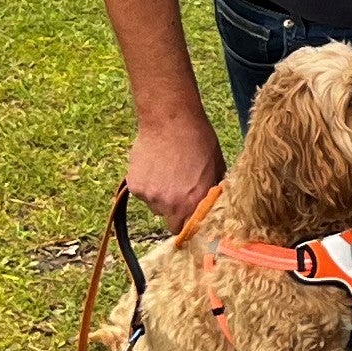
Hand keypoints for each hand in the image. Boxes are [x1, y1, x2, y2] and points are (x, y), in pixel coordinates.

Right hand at [125, 104, 221, 225]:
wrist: (169, 119)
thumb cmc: (198, 139)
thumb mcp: (217, 167)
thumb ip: (214, 191)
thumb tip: (214, 205)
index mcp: (193, 203)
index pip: (190, 231)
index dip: (191, 224)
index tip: (192, 217)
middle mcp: (170, 204)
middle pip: (170, 222)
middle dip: (176, 212)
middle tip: (179, 191)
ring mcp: (150, 196)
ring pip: (155, 206)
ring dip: (161, 196)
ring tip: (167, 172)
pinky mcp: (135, 186)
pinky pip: (142, 193)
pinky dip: (147, 184)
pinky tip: (155, 166)